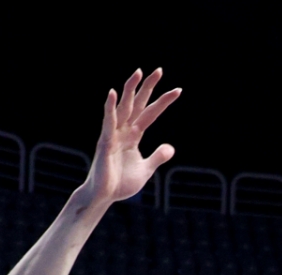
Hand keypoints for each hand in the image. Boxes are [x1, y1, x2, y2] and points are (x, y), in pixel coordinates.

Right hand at [83, 68, 180, 206]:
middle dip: (147, 87)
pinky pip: (108, 122)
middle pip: (138, 104)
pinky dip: (110, 108)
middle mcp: (123, 130)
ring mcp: (113, 134)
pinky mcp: (105, 143)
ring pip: (123, 107)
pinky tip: (112, 94)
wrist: (104, 196)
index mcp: (133, 136)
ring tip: (138, 72)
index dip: (163, 102)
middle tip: (159, 70)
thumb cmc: (120, 183)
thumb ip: (157, 157)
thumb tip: (171, 147)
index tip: (178, 90)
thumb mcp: (145, 170)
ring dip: (130, 90)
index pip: (150, 114)